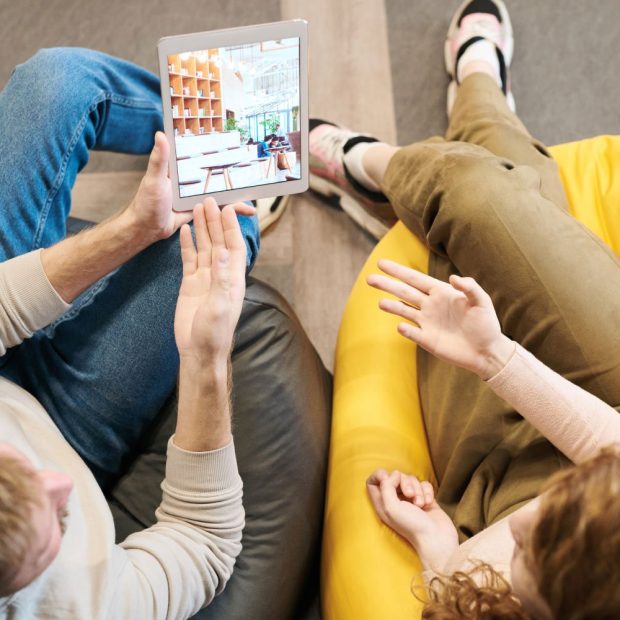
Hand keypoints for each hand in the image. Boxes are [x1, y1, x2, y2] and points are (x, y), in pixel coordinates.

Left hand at [124, 132, 254, 243]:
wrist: (147, 229)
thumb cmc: (146, 202)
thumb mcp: (154, 178)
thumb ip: (160, 159)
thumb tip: (160, 133)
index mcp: (183, 169)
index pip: (202, 155)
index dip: (216, 147)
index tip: (234, 138)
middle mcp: (193, 181)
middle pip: (218, 174)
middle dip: (235, 172)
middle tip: (255, 165)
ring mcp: (199, 196)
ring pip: (223, 192)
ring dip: (239, 193)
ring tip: (256, 192)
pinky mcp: (203, 211)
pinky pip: (220, 209)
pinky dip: (233, 210)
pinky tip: (247, 210)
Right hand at [174, 198, 246, 365]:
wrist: (198, 350)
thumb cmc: (214, 333)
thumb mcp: (219, 306)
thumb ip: (220, 279)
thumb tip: (221, 252)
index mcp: (232, 279)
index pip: (233, 247)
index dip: (231, 228)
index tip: (226, 208)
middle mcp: (220, 275)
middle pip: (219, 242)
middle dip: (215, 222)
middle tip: (209, 200)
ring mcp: (205, 279)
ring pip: (204, 247)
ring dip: (202, 228)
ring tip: (197, 208)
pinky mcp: (190, 284)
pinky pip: (189, 259)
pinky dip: (187, 245)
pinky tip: (186, 231)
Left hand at [366, 469, 458, 571]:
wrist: (437, 539)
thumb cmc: (411, 526)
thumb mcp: (391, 507)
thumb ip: (386, 486)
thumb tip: (394, 474)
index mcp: (382, 504)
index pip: (372, 482)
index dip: (378, 475)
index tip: (387, 477)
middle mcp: (395, 501)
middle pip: (395, 477)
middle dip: (404, 482)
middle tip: (409, 495)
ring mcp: (411, 500)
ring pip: (412, 479)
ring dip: (418, 489)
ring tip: (420, 504)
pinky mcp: (425, 499)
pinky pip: (425, 484)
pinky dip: (427, 491)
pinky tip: (428, 504)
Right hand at [367, 259, 513, 378]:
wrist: (487, 352)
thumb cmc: (486, 324)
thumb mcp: (482, 302)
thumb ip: (470, 287)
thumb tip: (453, 278)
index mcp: (440, 292)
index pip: (414, 279)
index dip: (398, 271)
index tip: (381, 263)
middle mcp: (430, 305)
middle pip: (403, 292)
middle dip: (387, 285)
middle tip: (369, 278)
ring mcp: (427, 322)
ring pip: (403, 310)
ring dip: (391, 306)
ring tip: (380, 303)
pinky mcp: (427, 340)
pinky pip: (412, 332)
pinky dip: (405, 329)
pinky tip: (401, 326)